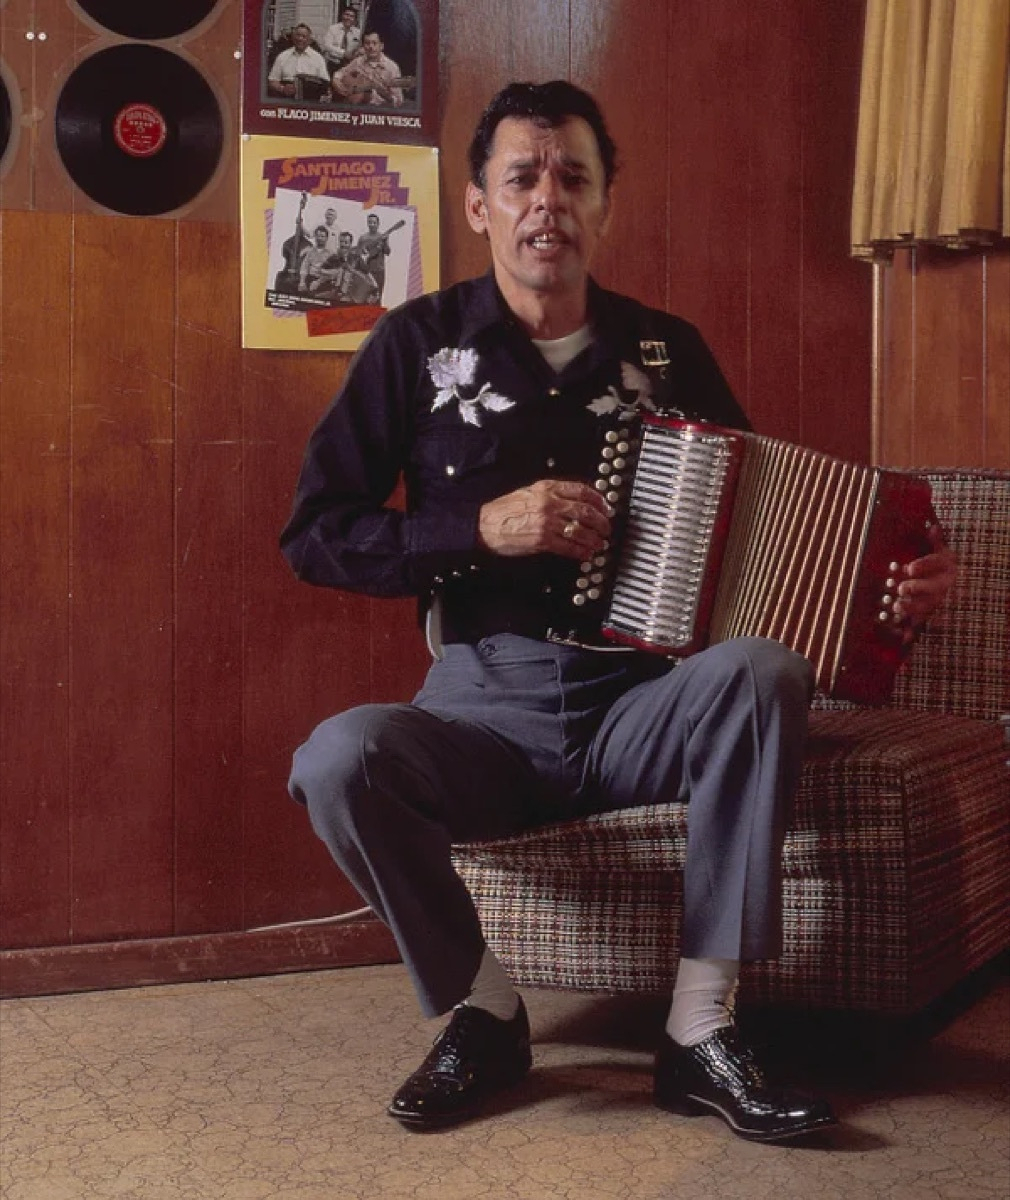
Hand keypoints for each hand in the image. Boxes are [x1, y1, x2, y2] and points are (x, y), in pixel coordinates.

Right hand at [478, 480, 611, 559]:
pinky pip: (568, 547)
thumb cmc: (504, 511)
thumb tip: (574, 501)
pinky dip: (580, 552)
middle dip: (601, 522)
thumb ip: (551, 494)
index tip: (606, 508)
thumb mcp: (529, 492)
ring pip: (580, 531)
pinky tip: (585, 554)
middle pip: (585, 511)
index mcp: (547, 488)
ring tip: (599, 544)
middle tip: (606, 529)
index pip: (581, 490)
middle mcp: (549, 503)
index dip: (598, 500)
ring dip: (594, 539)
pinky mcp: (543, 540)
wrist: (485, 525)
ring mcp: (547, 522)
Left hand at [893, 523, 956, 642]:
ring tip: (896, 605)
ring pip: (924, 606)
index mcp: (945, 567)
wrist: (959, 590)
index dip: (923, 565)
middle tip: (901, 588)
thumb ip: (936, 541)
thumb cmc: (945, 567)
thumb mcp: (943, 551)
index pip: (935, 563)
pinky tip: (898, 633)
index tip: (909, 567)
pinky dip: (910, 631)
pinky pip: (919, 624)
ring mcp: (936, 602)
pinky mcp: (928, 616)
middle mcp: (942, 586)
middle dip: (915, 588)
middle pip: (930, 588)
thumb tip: (933, 526)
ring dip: (910, 608)